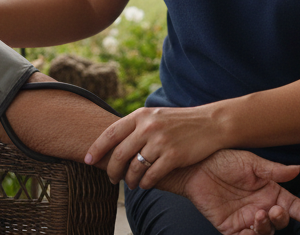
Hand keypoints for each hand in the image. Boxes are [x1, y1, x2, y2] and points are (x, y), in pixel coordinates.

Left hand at [85, 105, 220, 188]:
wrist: (212, 123)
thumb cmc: (181, 122)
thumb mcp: (156, 116)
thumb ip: (137, 126)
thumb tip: (114, 143)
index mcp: (141, 115)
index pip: (110, 133)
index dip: (96, 148)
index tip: (87, 159)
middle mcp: (148, 127)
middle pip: (119, 154)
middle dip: (112, 170)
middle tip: (111, 179)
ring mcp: (161, 141)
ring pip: (134, 168)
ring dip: (130, 180)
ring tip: (131, 184)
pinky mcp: (174, 156)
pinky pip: (151, 176)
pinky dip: (145, 183)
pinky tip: (145, 185)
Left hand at [165, 149, 299, 234]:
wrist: (196, 168)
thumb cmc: (222, 160)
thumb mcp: (250, 162)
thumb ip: (273, 170)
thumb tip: (297, 169)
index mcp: (269, 191)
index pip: (290, 204)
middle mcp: (260, 206)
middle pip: (280, 221)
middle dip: (281, 219)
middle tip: (273, 210)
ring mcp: (246, 218)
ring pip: (265, 232)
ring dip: (266, 228)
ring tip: (258, 216)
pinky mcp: (230, 228)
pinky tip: (248, 231)